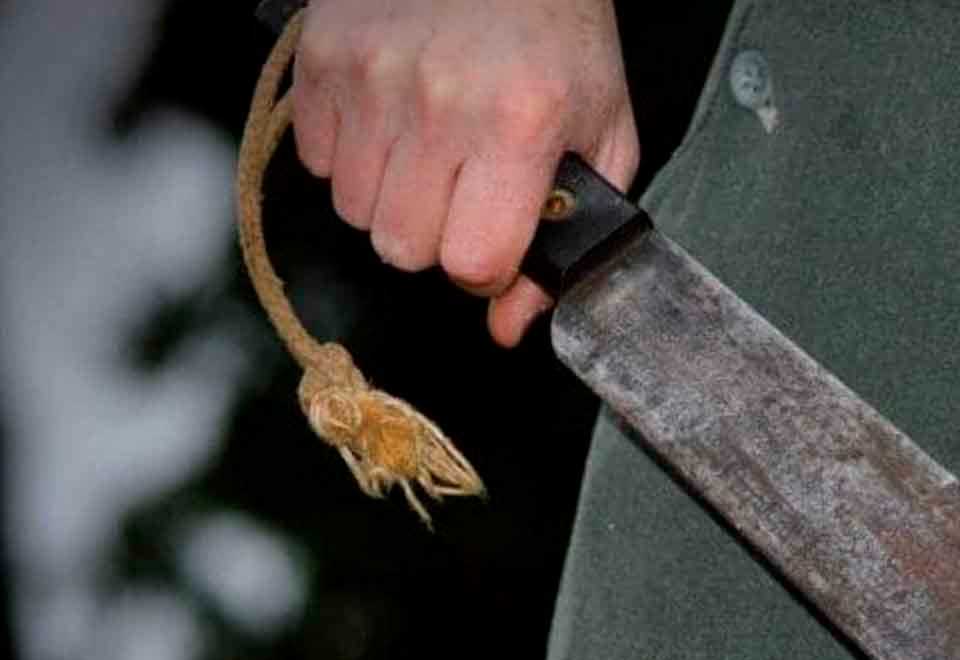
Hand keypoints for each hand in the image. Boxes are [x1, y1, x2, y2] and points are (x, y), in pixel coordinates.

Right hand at [292, 0, 638, 345]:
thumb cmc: (558, 32)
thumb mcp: (599, 131)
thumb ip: (567, 238)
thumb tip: (507, 326)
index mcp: (519, 125)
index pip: (473, 262)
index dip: (486, 266)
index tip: (494, 238)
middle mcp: (438, 104)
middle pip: (404, 250)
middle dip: (435, 235)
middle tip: (460, 185)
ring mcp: (371, 79)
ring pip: (355, 213)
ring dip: (391, 198)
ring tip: (426, 144)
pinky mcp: (324, 60)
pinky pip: (318, 162)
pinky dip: (352, 155)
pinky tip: (389, 116)